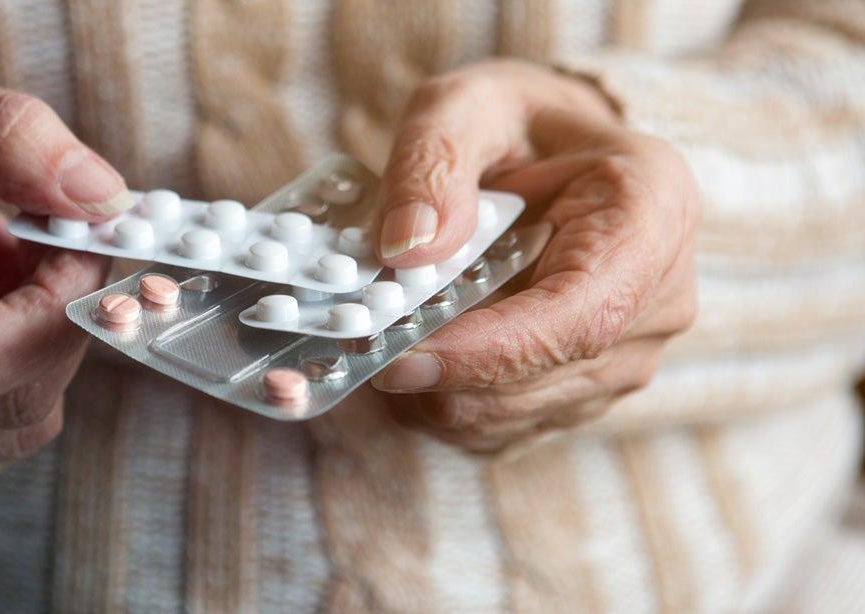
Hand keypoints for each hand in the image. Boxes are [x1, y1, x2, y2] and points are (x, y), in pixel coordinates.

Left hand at [370, 60, 698, 451]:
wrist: (553, 151)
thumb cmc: (514, 124)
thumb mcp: (462, 107)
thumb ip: (432, 163)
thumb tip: (410, 249)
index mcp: (652, 210)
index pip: (581, 315)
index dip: (489, 352)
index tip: (403, 360)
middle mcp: (659, 294)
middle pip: (548, 374)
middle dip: (443, 374)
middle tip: (357, 347)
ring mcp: (632, 352)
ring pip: (522, 411)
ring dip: (438, 392)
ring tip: (381, 338)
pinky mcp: (591, 387)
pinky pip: (510, 423)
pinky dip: (447, 403)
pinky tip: (413, 355)